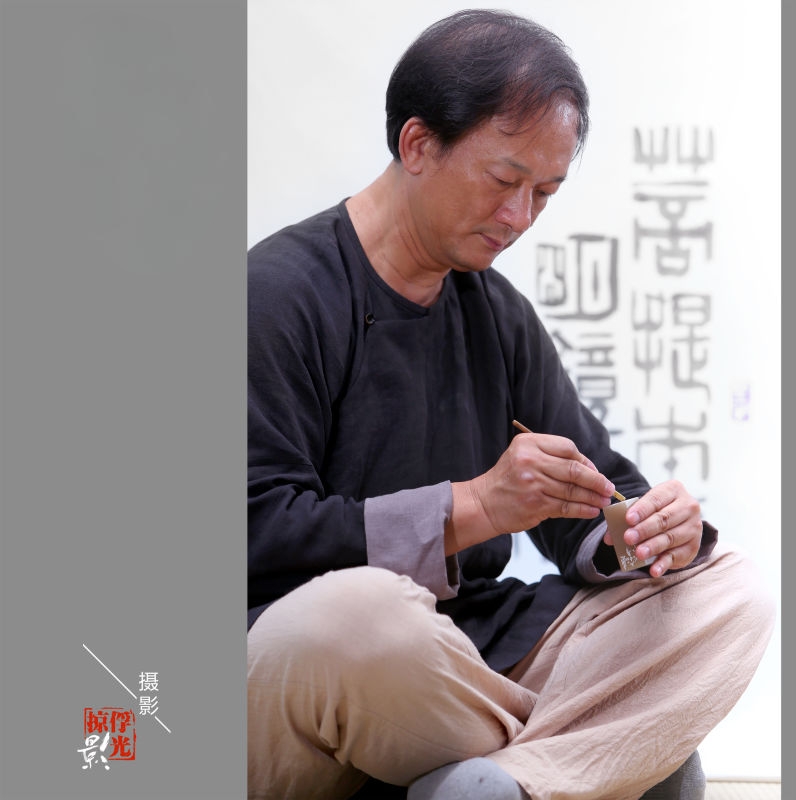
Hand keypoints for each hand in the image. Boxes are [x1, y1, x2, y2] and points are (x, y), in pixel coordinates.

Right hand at [451, 431, 614, 550]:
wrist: (483, 503)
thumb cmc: (507, 479)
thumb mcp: (522, 455)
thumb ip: (550, 456)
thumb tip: (588, 467)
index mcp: (528, 444)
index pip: (568, 448)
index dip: (586, 461)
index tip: (595, 471)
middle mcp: (530, 461)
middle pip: (574, 469)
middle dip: (596, 480)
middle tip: (609, 487)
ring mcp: (533, 483)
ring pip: (573, 490)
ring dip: (593, 497)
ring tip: (603, 501)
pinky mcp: (535, 504)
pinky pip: (566, 507)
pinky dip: (582, 510)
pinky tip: (591, 511)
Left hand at [604, 479, 702, 577]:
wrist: (678, 519)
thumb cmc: (655, 510)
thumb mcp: (643, 507)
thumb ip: (627, 518)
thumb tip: (610, 537)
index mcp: (674, 490)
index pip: (656, 499)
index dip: (642, 510)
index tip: (628, 519)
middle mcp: (688, 507)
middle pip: (664, 519)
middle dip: (645, 529)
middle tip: (628, 538)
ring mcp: (693, 527)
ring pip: (671, 538)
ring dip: (653, 546)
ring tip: (638, 553)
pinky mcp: (693, 547)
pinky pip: (677, 556)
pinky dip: (664, 563)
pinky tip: (654, 570)